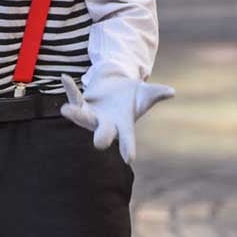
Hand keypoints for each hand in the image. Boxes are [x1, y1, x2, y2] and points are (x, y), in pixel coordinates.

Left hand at [60, 74, 174, 164]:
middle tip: (99, 143)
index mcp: (123, 125)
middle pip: (102, 133)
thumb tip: (171, 92)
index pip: (127, 139)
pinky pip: (74, 97)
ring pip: (82, 117)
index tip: (129, 159)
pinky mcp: (82, 103)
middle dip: (101, 137)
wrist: (116, 84)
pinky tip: (64, 78)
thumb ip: (157, 94)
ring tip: (65, 110)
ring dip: (75, 114)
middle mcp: (106, 123)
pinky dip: (70, 88)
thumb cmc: (133, 93)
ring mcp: (91, 115)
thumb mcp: (146, 92)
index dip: (128, 148)